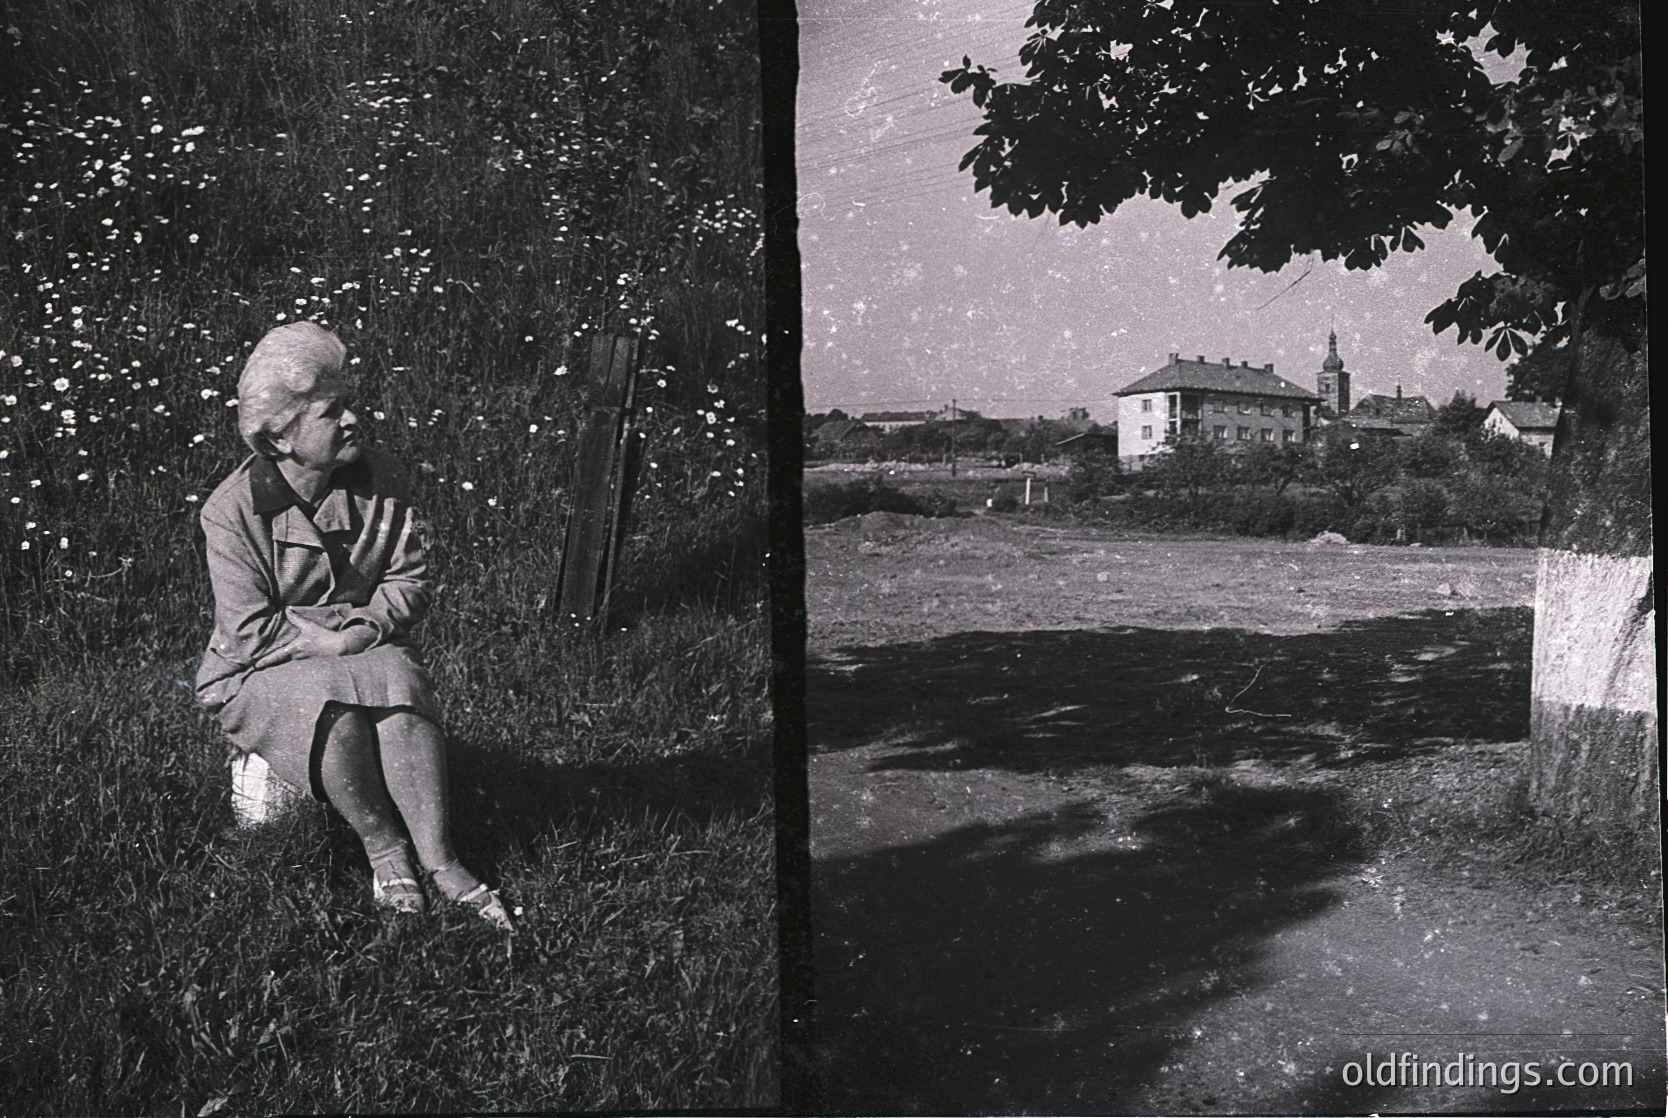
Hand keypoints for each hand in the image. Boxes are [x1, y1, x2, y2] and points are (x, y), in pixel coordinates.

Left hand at [253, 615, 375, 668]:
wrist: (341, 648)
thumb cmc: (324, 638)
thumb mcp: (310, 627)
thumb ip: (297, 619)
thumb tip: (287, 609)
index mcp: (294, 649)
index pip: (276, 656)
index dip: (265, 661)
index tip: (255, 666)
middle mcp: (297, 658)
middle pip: (280, 663)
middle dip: (271, 665)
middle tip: (259, 668)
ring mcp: (303, 664)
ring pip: (288, 665)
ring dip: (281, 666)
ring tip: (272, 669)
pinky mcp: (310, 667)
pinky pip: (297, 667)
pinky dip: (292, 667)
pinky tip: (291, 669)